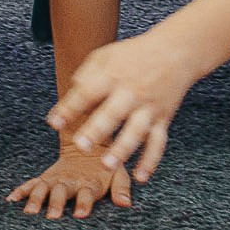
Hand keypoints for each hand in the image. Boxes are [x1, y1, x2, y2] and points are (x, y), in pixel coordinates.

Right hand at [6, 144, 132, 219]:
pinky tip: (10, 201)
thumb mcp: (118, 174)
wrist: (85, 146)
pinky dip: (20, 191)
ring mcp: (55, 179)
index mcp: (89, 183)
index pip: (87, 194)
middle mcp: (70, 181)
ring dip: (35, 200)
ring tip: (28, 213)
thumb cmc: (104, 168)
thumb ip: (121, 188)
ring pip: (42, 188)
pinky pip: (30, 184)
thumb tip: (125, 204)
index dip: (84, 203)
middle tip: (51, 217)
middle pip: (61, 192)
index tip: (80, 215)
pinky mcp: (44, 178)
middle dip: (55, 204)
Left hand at [48, 31, 200, 183]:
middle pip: (113, 113)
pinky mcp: (163, 118)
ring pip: (136, 132)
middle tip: (81, 145)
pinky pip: (158, 143)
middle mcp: (131, 92)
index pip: (88, 92)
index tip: (54, 122)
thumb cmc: (134, 55)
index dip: (69, 107)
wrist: (175, 51)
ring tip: (107, 165)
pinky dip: (150, 161)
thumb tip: (72, 93)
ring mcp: (148, 107)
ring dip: (122, 150)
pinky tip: (140, 178)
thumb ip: (87, 74)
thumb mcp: (106, 55)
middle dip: (97, 130)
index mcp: (113, 75)